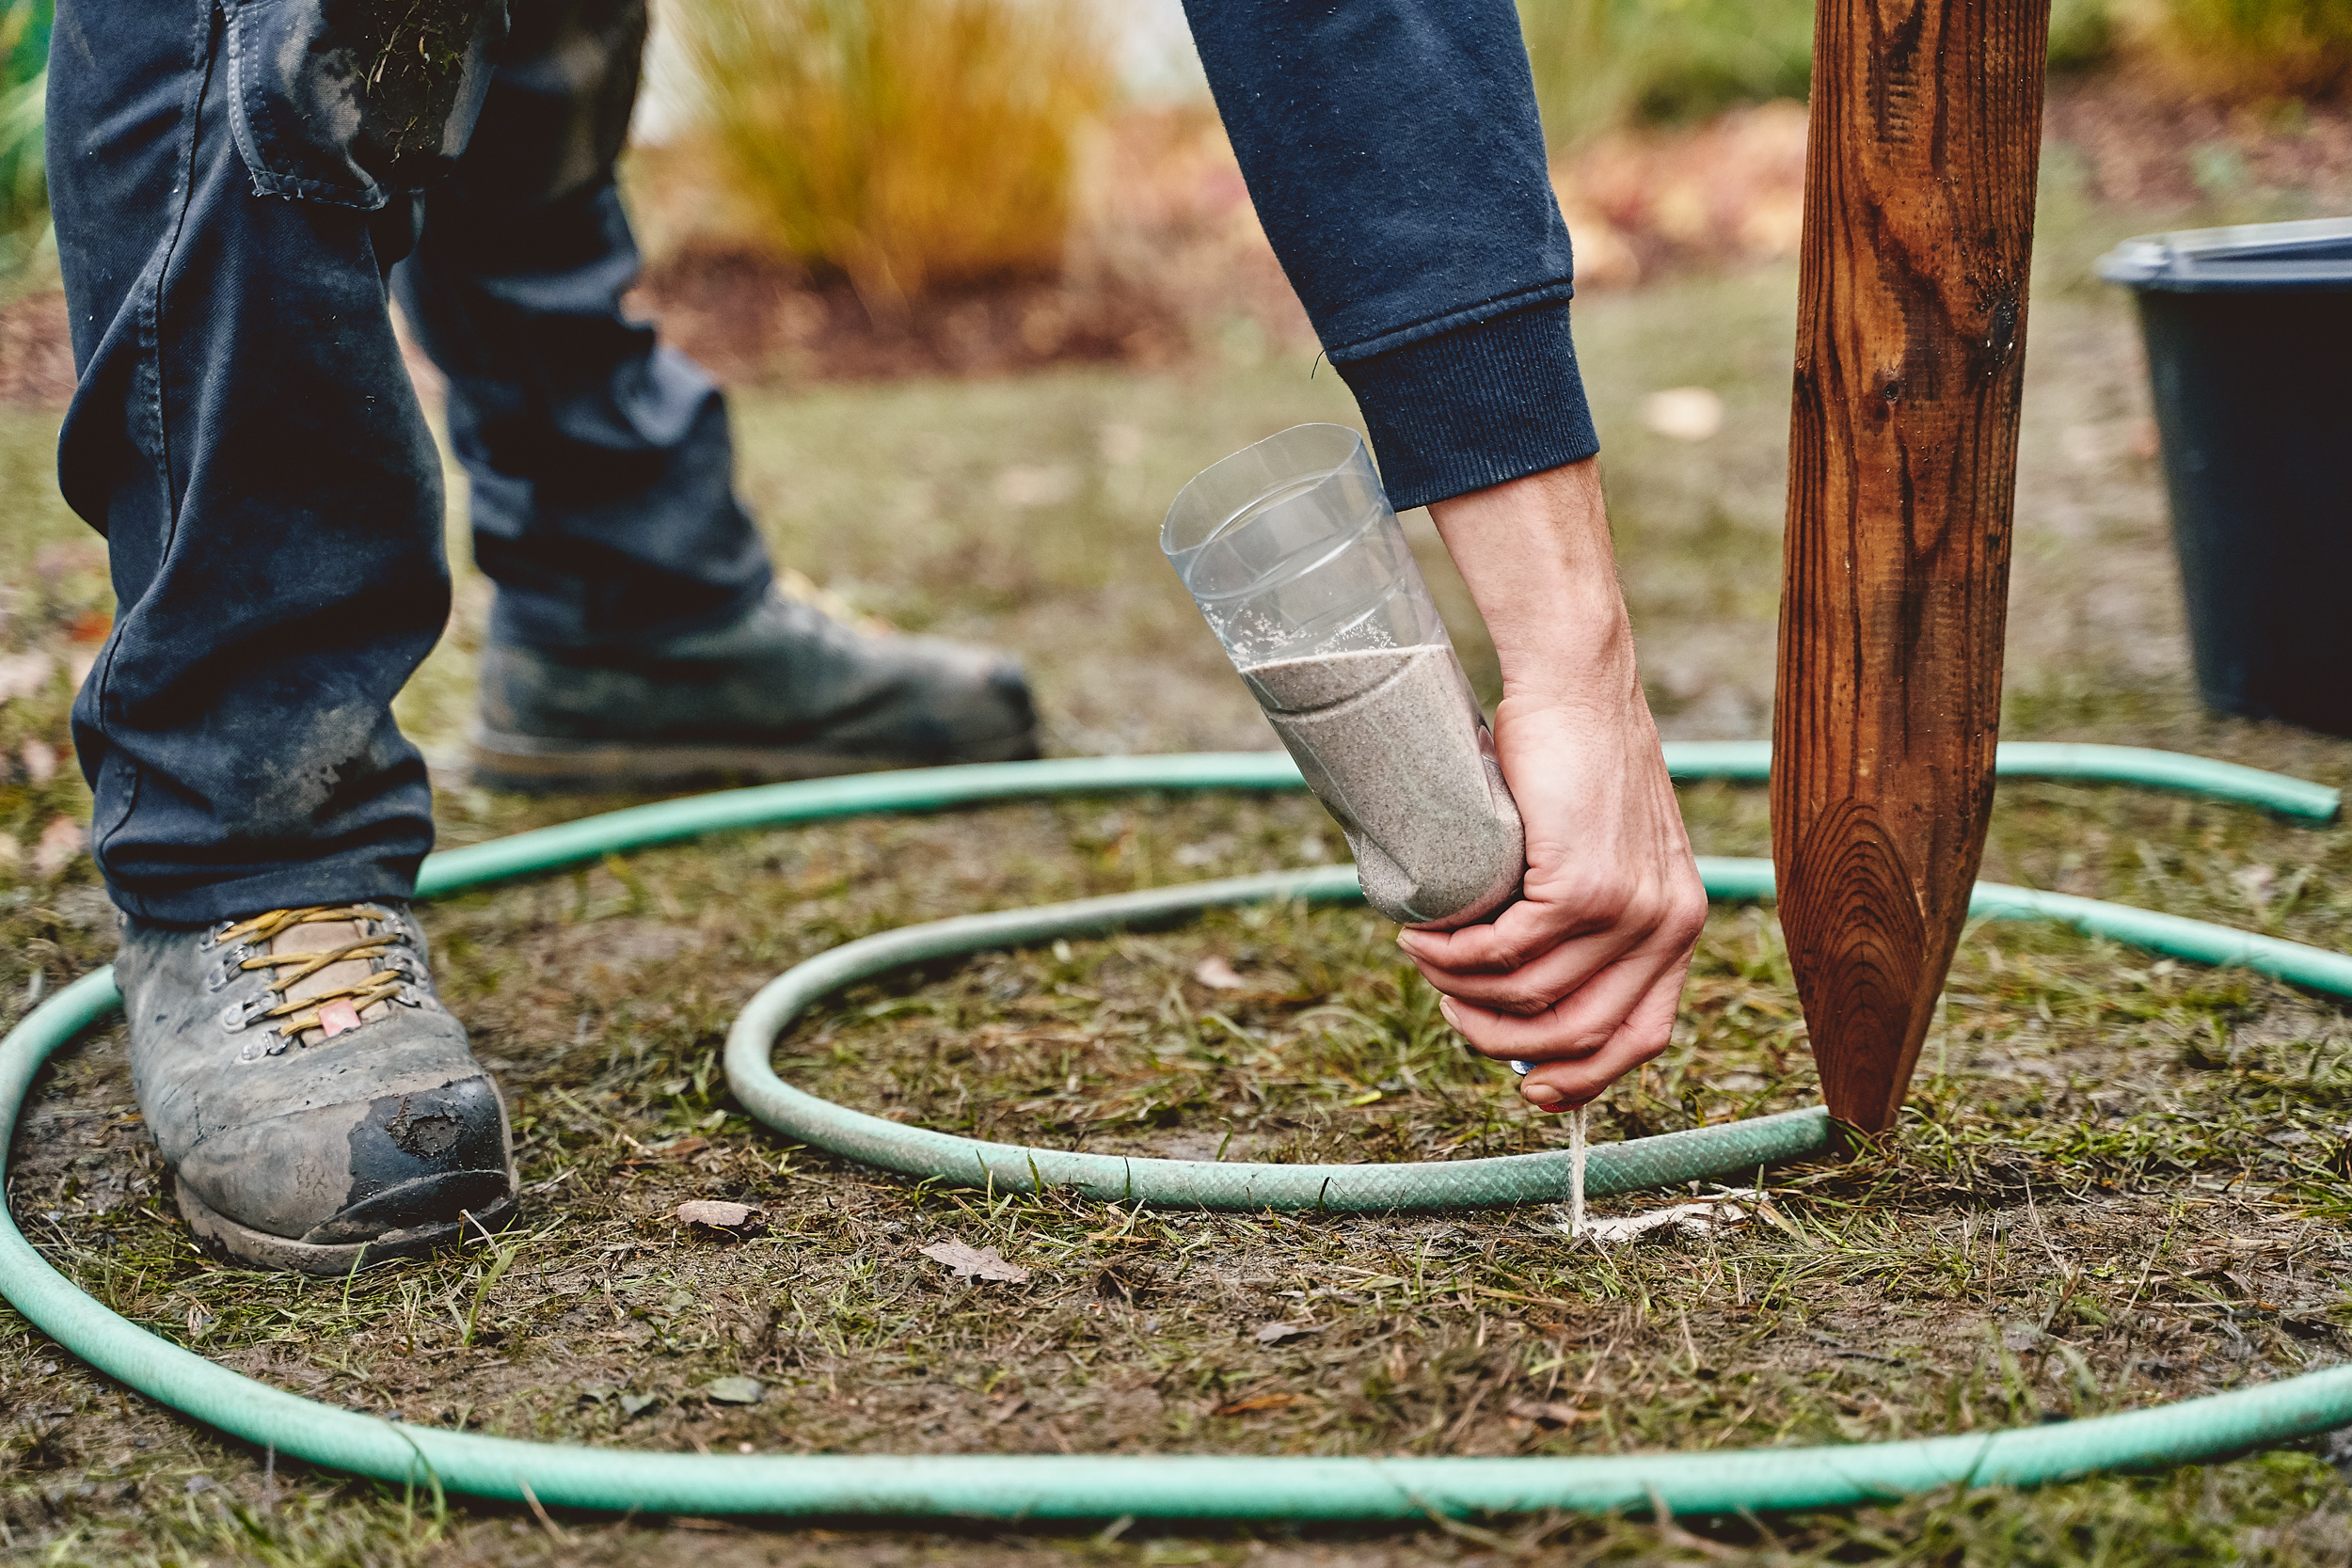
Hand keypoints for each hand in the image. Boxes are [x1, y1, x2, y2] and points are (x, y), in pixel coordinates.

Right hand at [1397, 459, 1706, 1109]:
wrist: (1577, 683)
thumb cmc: (1575, 760)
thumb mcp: (1602, 849)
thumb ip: (1586, 919)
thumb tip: (1524, 1000)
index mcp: (1679, 925)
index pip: (1642, 1037)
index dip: (1581, 1077)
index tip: (1527, 1086)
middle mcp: (1667, 926)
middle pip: (1580, 1035)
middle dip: (1499, 1038)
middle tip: (1450, 1005)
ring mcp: (1629, 908)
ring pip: (1531, 996)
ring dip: (1461, 990)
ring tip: (1426, 956)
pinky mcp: (1584, 884)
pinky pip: (1507, 952)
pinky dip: (1455, 955)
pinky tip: (1425, 935)